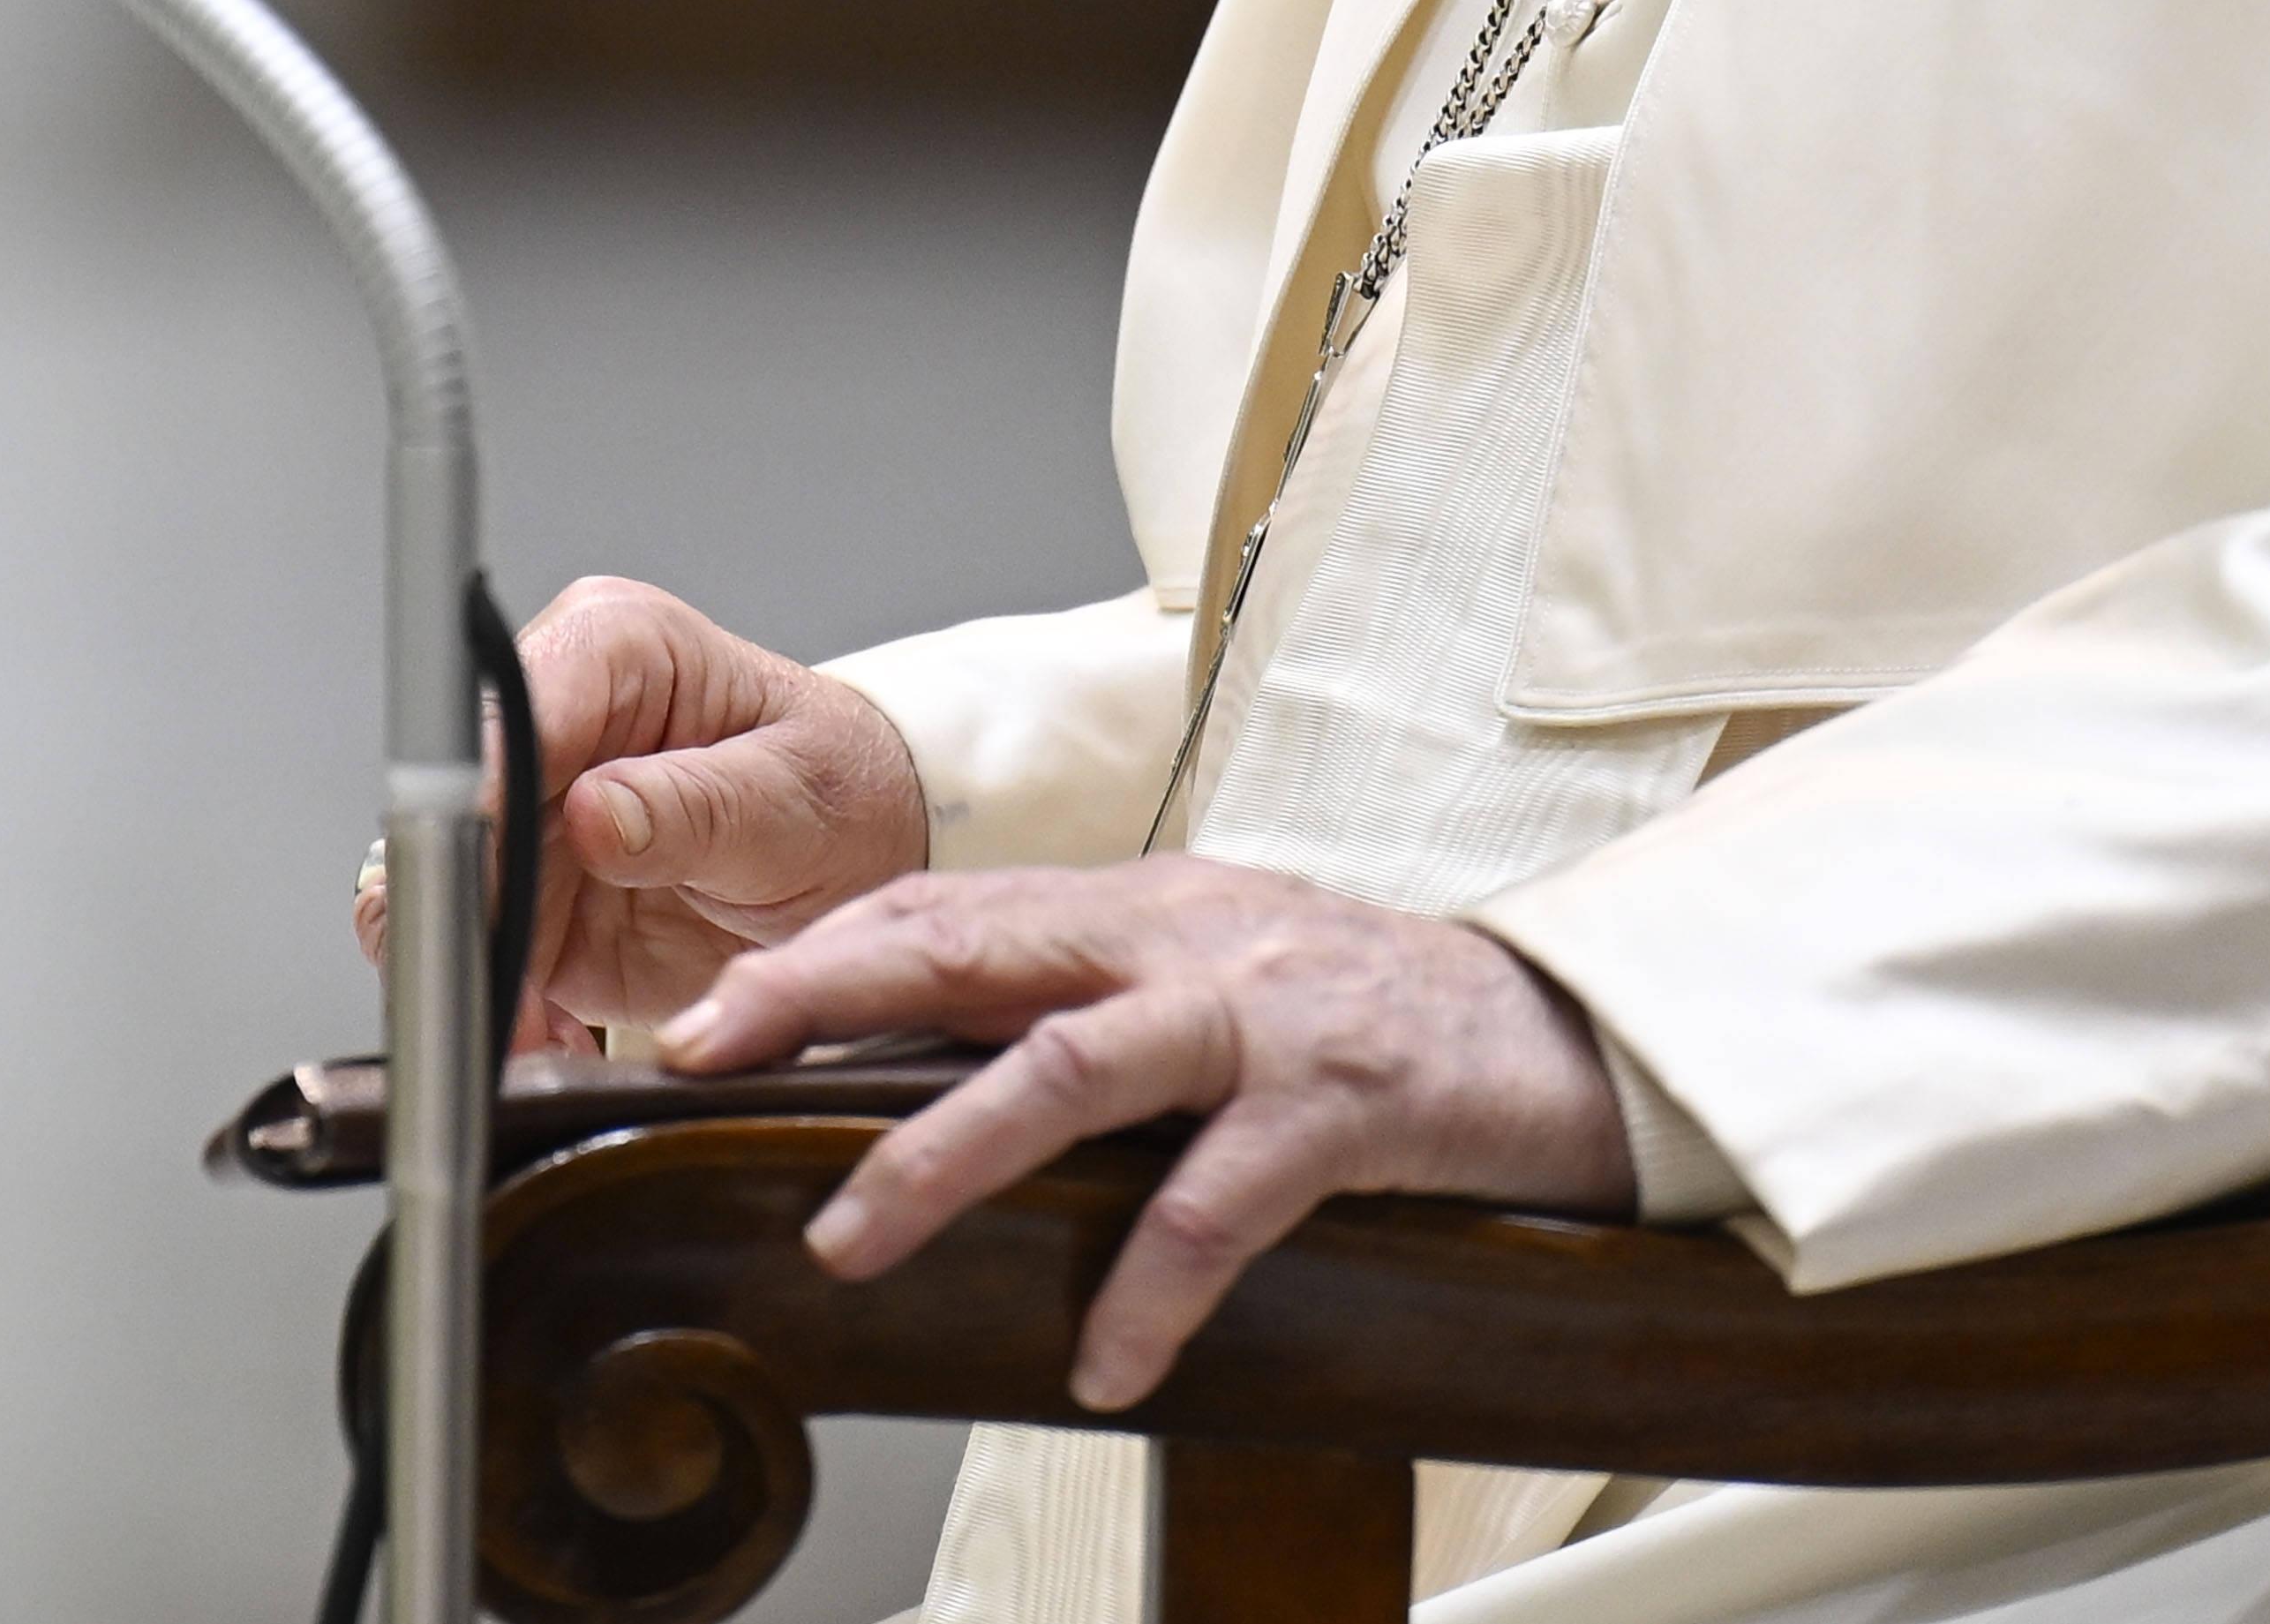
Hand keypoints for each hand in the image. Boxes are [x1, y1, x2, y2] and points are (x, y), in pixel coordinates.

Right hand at [347, 575, 928, 1048]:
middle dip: (473, 922)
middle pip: (454, 817)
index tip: (492, 898)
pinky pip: (473, 957)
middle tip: (512, 1006)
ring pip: (439, 898)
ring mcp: (529, 813)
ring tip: (540, 1038)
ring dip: (481, 981)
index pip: (514, 718)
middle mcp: (553, 720)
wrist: (858, 862)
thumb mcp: (799, 801)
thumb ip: (701, 806)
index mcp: (616, 648)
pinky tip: (556, 1040)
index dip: (487, 809)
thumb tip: (595, 810)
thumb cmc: (841, 794)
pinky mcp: (527, 896)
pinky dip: (504, 1011)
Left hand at [655, 854, 1633, 1408]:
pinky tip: (1103, 1363)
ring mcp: (1259, 1014)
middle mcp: (1181, 937)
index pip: (945, 906)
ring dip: (943, 1154)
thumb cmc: (1371, 1017)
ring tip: (850, 1241)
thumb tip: (924, 1075)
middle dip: (821, 997)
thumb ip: (1087, 1007)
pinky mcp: (1343, 1103)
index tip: (701, 1015)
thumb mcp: (1211, 980)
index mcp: (1138, 907)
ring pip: (1067, 1067)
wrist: (1568, 1031)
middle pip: (969, 949)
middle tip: (703, 1056)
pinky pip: (1223, 1201)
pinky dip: (1151, 1284)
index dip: (817, 953)